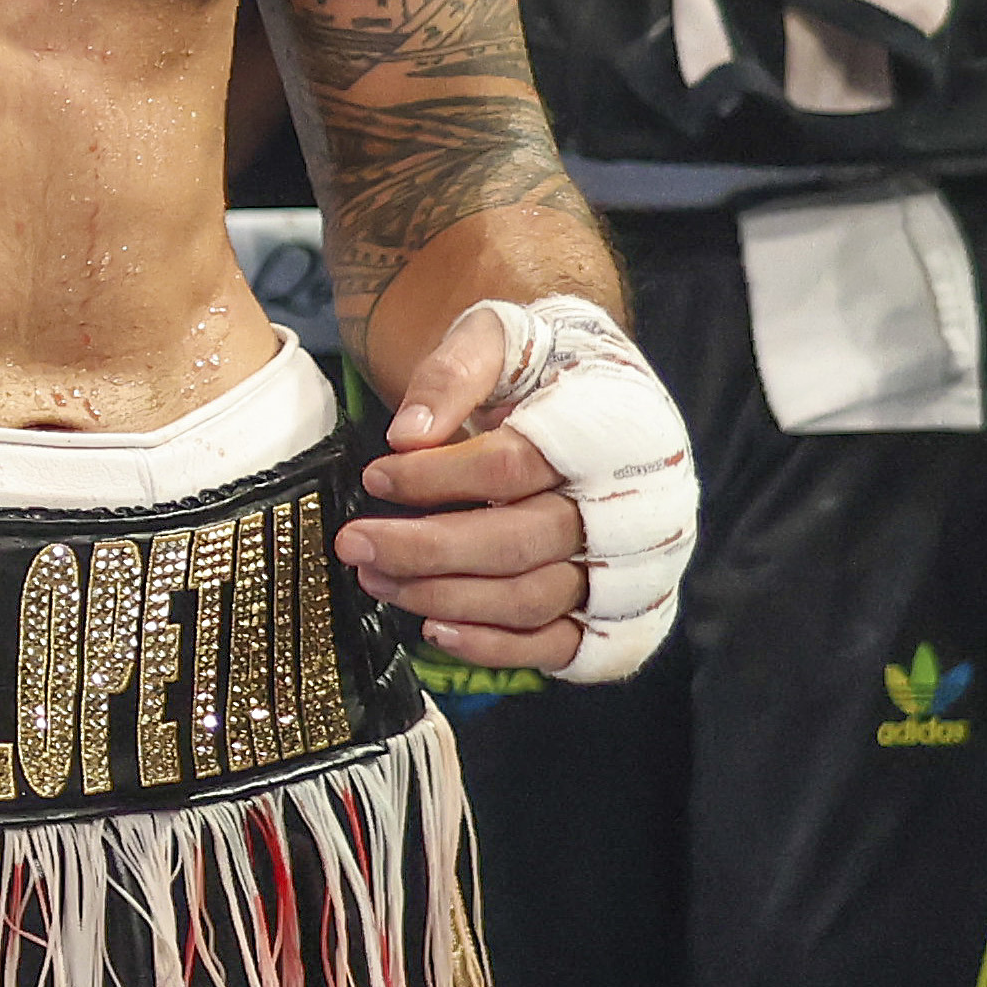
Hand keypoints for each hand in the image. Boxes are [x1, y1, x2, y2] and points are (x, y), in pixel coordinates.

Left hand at [349, 299, 597, 673]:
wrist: (598, 394)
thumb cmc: (542, 367)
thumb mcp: (500, 338)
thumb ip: (455, 372)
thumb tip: (408, 434)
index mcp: (613, 430)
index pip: (514, 466)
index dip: (436, 477)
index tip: (374, 477)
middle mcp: (633, 504)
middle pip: (519, 542)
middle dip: (425, 549)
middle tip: (353, 544)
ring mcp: (629, 564)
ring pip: (532, 597)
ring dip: (444, 596)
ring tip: (376, 580)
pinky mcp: (617, 611)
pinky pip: (559, 646)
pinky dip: (496, 648)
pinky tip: (434, 628)